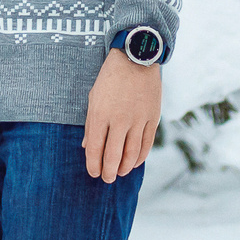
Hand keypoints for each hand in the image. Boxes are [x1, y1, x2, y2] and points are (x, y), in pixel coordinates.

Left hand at [81, 50, 160, 181]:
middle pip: (113, 155)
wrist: (135, 59)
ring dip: (124, 167)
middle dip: (108, 172)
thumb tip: (87, 147)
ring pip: (131, 153)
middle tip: (107, 179)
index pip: (95, 149)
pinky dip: (140, 157)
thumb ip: (91, 125)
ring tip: (119, 173)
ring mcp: (137, 119)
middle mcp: (119, 119)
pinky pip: (146, 144)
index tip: (94, 173)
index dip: (94, 165)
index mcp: (100, 114)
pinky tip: (134, 163)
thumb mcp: (94, 98)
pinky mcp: (152, 118)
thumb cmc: (110, 79)